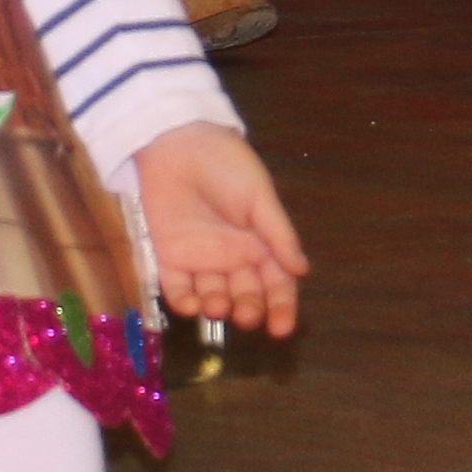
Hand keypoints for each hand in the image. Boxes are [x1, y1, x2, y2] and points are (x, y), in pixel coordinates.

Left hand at [133, 124, 306, 339]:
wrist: (178, 142)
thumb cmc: (227, 165)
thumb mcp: (259, 197)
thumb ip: (278, 234)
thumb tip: (302, 270)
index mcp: (260, 244)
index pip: (276, 284)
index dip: (280, 307)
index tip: (281, 328)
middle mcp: (232, 258)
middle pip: (246, 295)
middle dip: (248, 309)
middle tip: (247, 316)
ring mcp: (200, 260)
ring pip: (213, 296)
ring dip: (217, 308)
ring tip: (219, 308)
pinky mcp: (168, 258)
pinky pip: (176, 288)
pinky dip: (183, 301)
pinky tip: (190, 306)